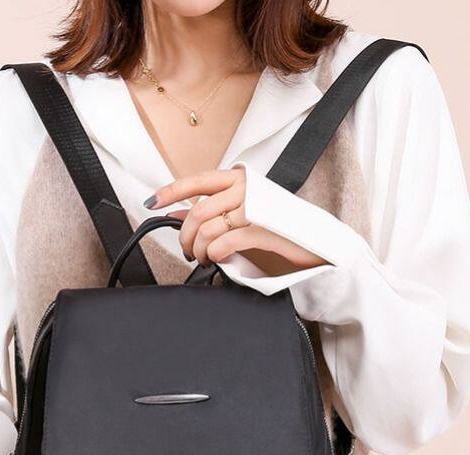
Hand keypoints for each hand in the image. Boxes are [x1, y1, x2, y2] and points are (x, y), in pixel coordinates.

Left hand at [145, 167, 328, 270]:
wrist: (316, 243)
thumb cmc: (277, 230)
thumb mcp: (239, 218)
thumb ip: (210, 212)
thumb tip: (177, 212)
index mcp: (239, 180)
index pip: (198, 181)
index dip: (171, 191)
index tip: (152, 202)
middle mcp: (247, 188)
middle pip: (198, 212)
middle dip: (186, 237)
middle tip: (188, 252)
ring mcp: (257, 207)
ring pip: (208, 228)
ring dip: (199, 250)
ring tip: (204, 259)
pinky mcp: (265, 229)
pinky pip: (226, 241)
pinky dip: (215, 254)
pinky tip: (218, 259)